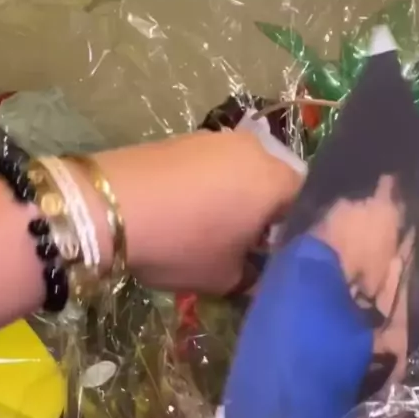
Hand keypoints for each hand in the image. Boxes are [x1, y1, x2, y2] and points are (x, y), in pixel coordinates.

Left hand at [92, 129, 303, 293]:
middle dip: (269, 216)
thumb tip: (262, 276)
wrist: (107, 206)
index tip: (281, 261)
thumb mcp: (225, 278)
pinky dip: (211, 189)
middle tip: (251, 250)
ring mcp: (217, 139)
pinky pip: (214, 167)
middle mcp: (256, 150)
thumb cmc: (181, 243)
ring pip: (244, 174)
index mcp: (278, 180)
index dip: (300, 236)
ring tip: (216, 233)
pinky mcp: (185, 139)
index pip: (311, 206)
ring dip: (238, 201)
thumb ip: (255, 278)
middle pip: (277, 186)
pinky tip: (189, 215)